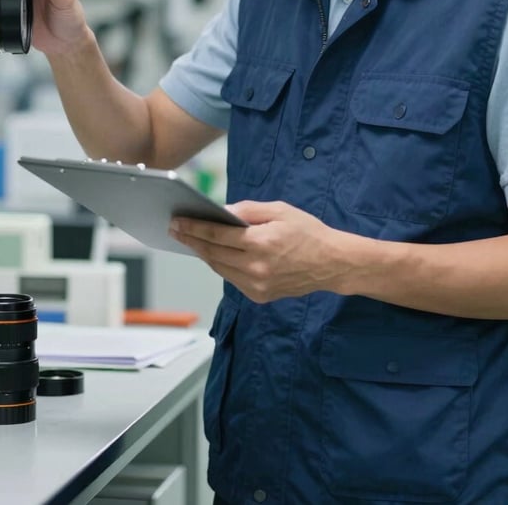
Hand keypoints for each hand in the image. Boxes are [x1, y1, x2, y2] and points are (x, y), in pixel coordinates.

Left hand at [169, 200, 349, 302]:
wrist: (332, 263)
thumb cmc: (307, 231)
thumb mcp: (279, 210)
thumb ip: (248, 210)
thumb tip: (221, 211)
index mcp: (261, 243)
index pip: (217, 235)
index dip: (194, 228)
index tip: (176, 222)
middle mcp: (256, 268)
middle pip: (213, 253)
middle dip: (192, 240)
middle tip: (175, 230)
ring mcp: (257, 286)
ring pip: (220, 269)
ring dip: (204, 254)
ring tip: (191, 241)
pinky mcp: (260, 296)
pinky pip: (233, 279)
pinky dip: (222, 266)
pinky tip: (214, 254)